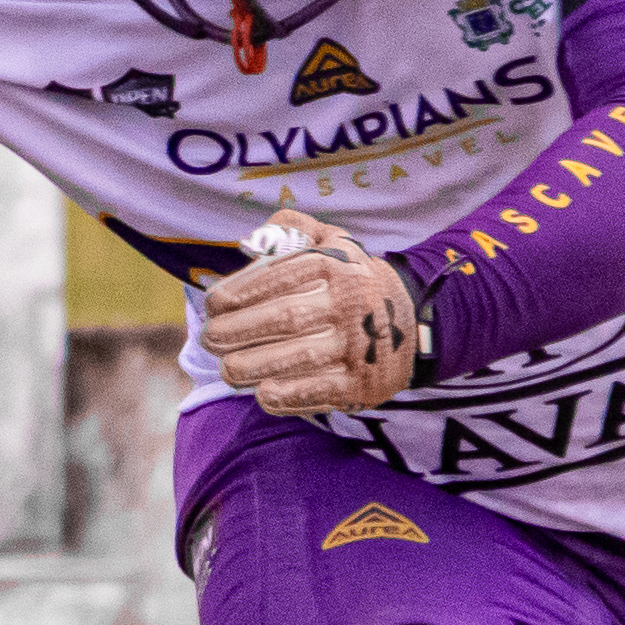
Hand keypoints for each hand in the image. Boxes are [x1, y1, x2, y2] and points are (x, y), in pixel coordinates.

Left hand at [200, 209, 423, 411]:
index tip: (212, 304)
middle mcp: (352, 304)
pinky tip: (262, 394)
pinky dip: (290, 395)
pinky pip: (322, 391)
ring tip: (227, 369)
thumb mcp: (334, 243)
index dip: (243, 290)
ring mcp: (360, 346)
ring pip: (301, 356)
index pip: (285, 275)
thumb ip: (292, 229)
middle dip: (240, 330)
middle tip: (210, 338)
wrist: (414, 323)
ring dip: (256, 365)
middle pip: (287, 317)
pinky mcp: (364, 384)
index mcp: (339, 266)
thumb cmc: (352, 281)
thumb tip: (250, 238)